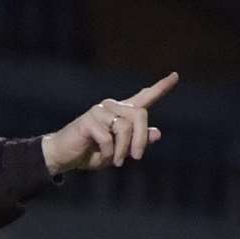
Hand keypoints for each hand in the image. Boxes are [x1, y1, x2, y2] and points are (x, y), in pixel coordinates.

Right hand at [41, 71, 178, 174]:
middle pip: (140, 115)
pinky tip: (101, 156)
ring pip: (125, 128)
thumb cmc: (91, 153)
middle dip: (141, 140)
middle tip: (136, 158)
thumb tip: (158, 133)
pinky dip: (108, 153)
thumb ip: (137, 142)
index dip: (161, 87)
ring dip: (123, 150)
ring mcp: (100, 111)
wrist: (64, 156)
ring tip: (116, 161)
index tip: (175, 76)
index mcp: (122, 113)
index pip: (145, 97)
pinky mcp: (89, 120)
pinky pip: (108, 138)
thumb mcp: (119, 152)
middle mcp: (112, 107)